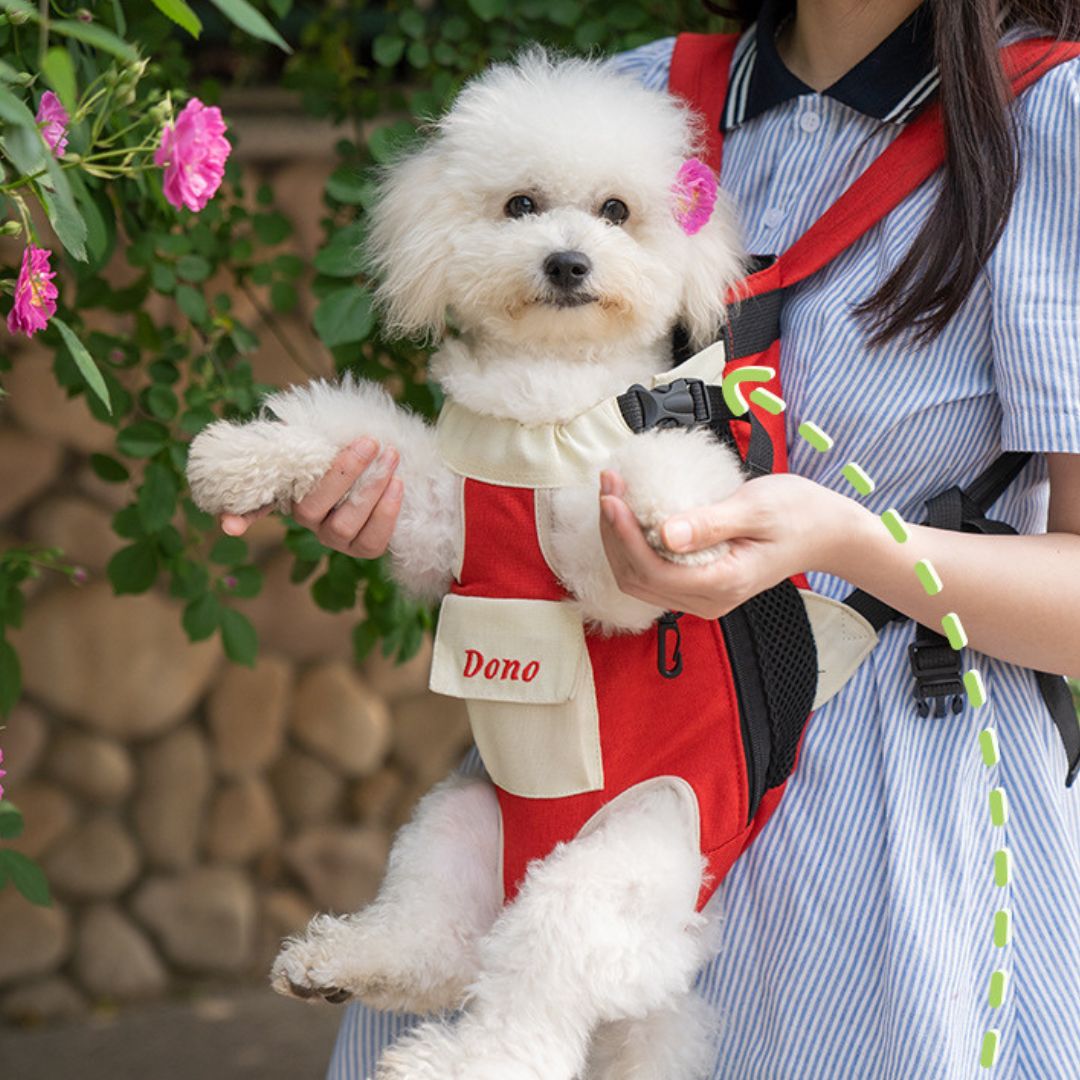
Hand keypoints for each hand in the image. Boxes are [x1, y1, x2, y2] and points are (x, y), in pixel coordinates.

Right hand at [219, 438, 403, 558]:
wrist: (381, 460)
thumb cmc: (343, 443)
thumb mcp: (319, 432)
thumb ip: (297, 433)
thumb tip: (284, 425)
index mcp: (287, 492)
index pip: (254, 507)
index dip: (240, 517)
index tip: (230, 525)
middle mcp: (305, 520)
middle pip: (313, 509)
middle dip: (345, 474)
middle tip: (369, 442)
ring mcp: (333, 538)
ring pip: (345, 526)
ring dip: (371, 490)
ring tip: (391, 456)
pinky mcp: (361, 548)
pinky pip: (372, 541)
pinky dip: (387, 513)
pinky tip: (398, 484)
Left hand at [598, 469, 866, 618]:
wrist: (827, 532)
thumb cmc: (799, 514)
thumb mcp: (756, 509)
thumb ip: (709, 523)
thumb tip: (663, 534)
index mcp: (722, 583)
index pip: (651, 570)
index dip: (622, 535)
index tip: (612, 495)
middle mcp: (707, 600)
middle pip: (635, 578)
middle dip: (612, 533)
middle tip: (608, 485)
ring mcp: (701, 597)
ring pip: (638, 578)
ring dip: (618, 538)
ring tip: (613, 492)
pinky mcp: (698, 584)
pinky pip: (652, 572)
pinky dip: (633, 543)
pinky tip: (631, 511)